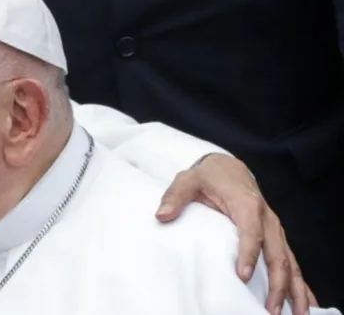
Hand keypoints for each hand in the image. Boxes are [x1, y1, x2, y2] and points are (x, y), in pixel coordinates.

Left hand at [155, 153, 308, 314]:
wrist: (227, 166)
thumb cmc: (208, 176)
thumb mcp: (188, 180)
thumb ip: (175, 196)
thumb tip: (162, 215)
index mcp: (246, 204)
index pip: (251, 231)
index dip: (248, 253)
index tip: (243, 276)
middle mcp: (266, 218)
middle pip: (276, 252)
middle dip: (277, 281)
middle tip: (269, 308)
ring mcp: (273, 228)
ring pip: (289, 260)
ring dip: (292, 287)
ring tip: (295, 314)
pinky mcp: (275, 235)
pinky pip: (290, 260)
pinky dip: (299, 281)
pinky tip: (304, 302)